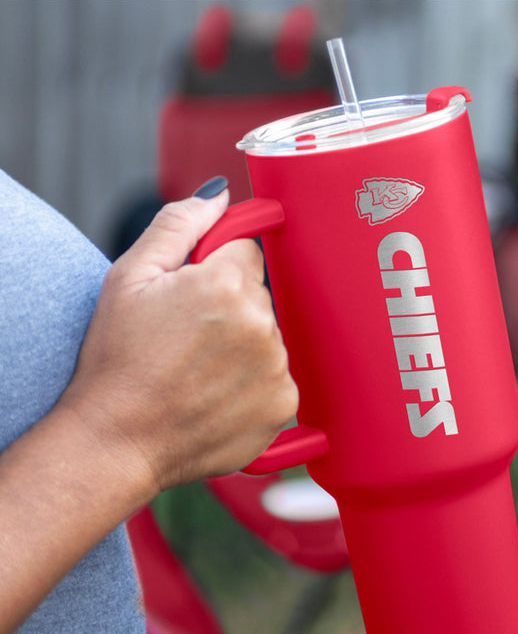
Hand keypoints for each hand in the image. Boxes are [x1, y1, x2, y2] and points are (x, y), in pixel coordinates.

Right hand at [59, 189, 298, 495]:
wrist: (120, 439)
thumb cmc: (119, 360)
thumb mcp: (130, 277)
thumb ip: (180, 225)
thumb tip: (221, 195)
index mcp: (226, 285)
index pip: (248, 252)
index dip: (218, 269)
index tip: (197, 293)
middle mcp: (261, 325)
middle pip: (260, 296)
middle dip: (232, 308)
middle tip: (190, 339)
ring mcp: (276, 368)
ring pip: (269, 337)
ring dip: (245, 346)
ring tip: (201, 371)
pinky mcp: (283, 404)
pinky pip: (277, 376)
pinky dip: (255, 382)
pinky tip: (218, 393)